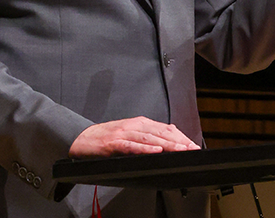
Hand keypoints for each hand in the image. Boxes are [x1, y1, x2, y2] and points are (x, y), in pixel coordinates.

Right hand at [68, 116, 200, 157]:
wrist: (81, 138)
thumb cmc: (105, 138)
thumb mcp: (129, 132)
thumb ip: (148, 133)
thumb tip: (170, 131)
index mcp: (139, 123)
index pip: (165, 128)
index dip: (181, 136)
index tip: (193, 145)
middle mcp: (134, 125)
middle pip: (161, 132)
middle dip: (179, 141)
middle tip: (193, 149)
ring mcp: (124, 133)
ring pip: (150, 138)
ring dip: (167, 145)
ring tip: (181, 150)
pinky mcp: (113, 143)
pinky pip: (132, 146)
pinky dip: (145, 148)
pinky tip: (156, 151)